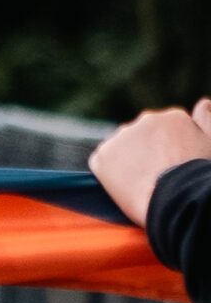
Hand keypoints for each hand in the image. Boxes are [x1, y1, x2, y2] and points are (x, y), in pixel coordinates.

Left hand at [91, 101, 210, 224]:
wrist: (176, 200)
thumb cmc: (199, 175)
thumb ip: (207, 120)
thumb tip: (202, 103)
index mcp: (173, 116)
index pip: (165, 130)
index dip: (169, 151)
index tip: (172, 166)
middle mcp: (145, 120)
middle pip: (142, 136)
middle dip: (147, 152)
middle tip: (157, 176)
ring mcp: (121, 136)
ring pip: (122, 147)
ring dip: (128, 160)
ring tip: (144, 182)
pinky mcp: (102, 155)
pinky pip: (102, 162)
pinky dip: (109, 173)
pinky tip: (127, 186)